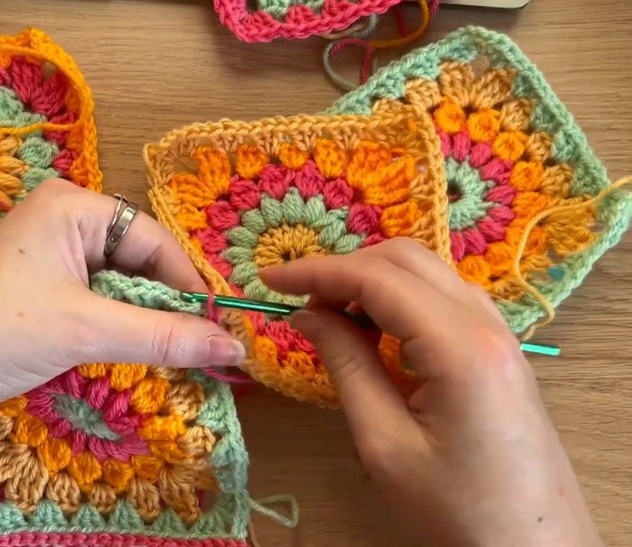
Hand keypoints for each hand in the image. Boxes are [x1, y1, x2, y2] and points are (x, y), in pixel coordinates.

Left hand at [0, 179, 243, 412]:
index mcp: (72, 205)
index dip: (191, 286)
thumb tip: (236, 350)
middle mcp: (62, 217)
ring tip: (176, 354)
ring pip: (118, 283)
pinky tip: (134, 351)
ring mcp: (47, 250)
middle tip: (205, 348)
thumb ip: (164, 337)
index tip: (224, 328)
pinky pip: (94, 297)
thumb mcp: (86, 331)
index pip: (155, 240)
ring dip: (143, 319)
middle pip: (138, 260)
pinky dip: (116, 325)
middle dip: (168, 305)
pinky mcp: (37, 283)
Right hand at [261, 239, 601, 546]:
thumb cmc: (455, 511)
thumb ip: (346, 366)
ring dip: (373, 281)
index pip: (378, 278)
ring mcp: (502, 335)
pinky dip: (401, 299)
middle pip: (406, 259)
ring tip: (330, 319)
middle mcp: (488, 324)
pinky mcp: (502, 351)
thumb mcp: (386, 445)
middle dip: (344, 269)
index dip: (317, 271)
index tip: (268, 282)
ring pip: (427, 273)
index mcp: (461, 347)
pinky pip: (445, 298)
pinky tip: (374, 331)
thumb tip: (307, 315)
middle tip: (300, 304)